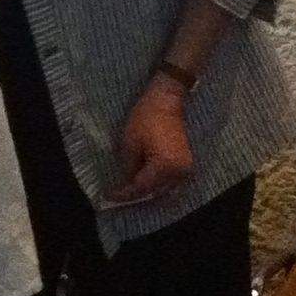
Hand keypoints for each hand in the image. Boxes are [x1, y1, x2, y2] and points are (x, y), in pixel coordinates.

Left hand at [104, 75, 194, 206]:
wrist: (166, 100)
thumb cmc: (146, 118)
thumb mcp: (130, 144)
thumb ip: (129, 168)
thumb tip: (127, 183)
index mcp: (165, 166)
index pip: (141, 187)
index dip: (124, 193)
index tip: (109, 195)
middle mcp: (178, 172)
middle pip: (153, 191)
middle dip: (135, 193)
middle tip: (117, 194)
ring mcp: (185, 169)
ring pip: (162, 188)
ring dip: (145, 190)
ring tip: (128, 188)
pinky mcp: (185, 164)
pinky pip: (169, 181)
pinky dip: (155, 183)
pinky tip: (142, 181)